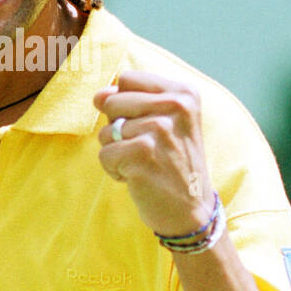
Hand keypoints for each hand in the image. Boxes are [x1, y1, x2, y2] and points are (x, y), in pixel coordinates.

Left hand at [93, 71, 215, 238]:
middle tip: (147, 149)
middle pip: (113, 101)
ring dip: (118, 152)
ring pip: (106, 131)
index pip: (127, 79)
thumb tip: (98, 95)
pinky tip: (139, 177)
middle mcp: (176, 106)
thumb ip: (129, 101)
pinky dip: (114, 170)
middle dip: (119, 128)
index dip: (126, 104)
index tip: (149, 126)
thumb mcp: (162, 123)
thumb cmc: (172, 164)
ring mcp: (159, 130)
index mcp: (184, 93)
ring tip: (145, 164)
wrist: (192, 211)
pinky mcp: (142, 154)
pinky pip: (104, 154)